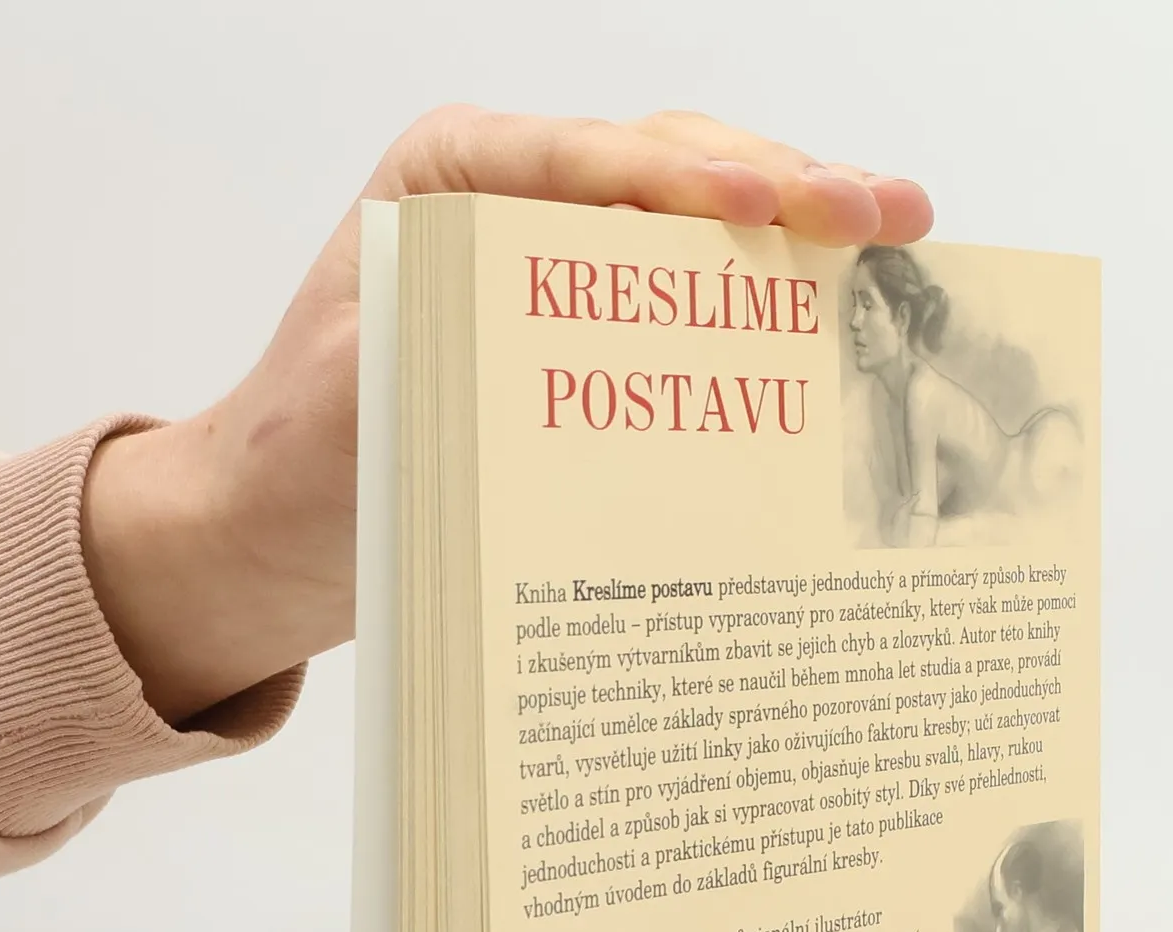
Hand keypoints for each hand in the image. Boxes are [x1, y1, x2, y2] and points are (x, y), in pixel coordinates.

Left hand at [81, 106, 933, 721]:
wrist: (272, 532)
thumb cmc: (299, 463)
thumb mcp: (358, 401)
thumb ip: (451, 345)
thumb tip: (572, 334)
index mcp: (447, 179)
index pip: (585, 157)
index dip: (687, 176)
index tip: (768, 205)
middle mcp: (510, 200)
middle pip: (668, 166)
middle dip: (782, 185)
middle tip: (884, 214)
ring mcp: (558, 259)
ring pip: (697, 219)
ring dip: (799, 227)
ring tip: (899, 234)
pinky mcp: (588, 327)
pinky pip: (689, 294)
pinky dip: (765, 297)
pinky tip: (844, 307)